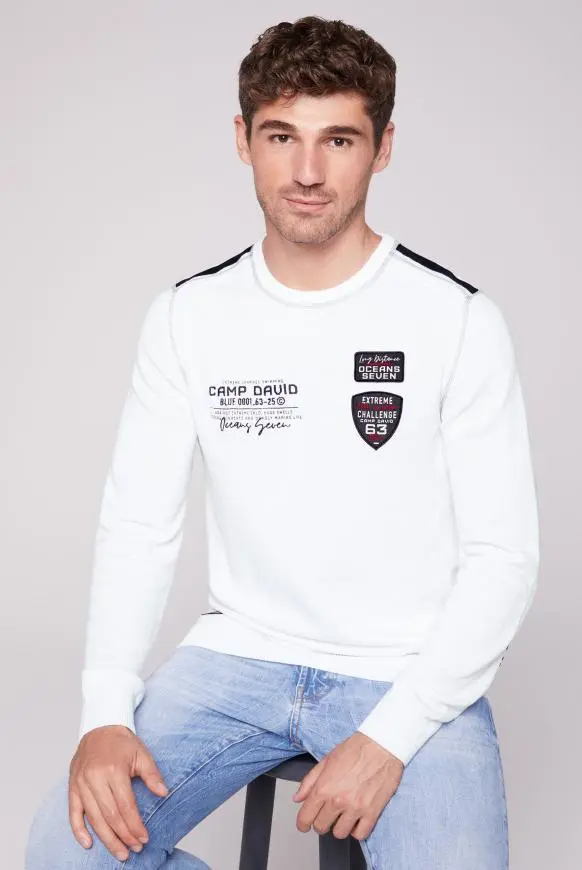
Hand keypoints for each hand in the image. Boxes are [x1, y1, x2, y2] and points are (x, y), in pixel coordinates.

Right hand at [68, 724, 168, 861]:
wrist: (99, 727)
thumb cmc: (121, 742)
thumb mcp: (141, 753)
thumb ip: (152, 774)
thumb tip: (163, 793)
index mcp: (114, 770)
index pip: (126, 806)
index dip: (135, 825)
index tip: (144, 838)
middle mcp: (95, 779)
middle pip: (110, 816)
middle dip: (124, 836)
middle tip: (134, 849)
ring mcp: (81, 784)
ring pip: (94, 819)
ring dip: (107, 839)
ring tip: (119, 852)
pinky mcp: (72, 787)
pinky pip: (73, 813)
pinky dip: (79, 831)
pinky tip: (89, 843)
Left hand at [292, 731, 403, 840]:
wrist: (381, 745)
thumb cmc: (355, 749)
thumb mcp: (326, 760)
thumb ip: (309, 781)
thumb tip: (298, 798)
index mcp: (324, 787)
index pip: (306, 817)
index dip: (302, 824)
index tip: (304, 824)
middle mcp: (338, 800)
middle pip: (321, 827)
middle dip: (320, 822)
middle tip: (326, 814)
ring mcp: (356, 808)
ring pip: (340, 834)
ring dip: (339, 826)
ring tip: (342, 815)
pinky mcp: (372, 812)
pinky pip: (360, 834)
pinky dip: (356, 830)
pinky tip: (356, 819)